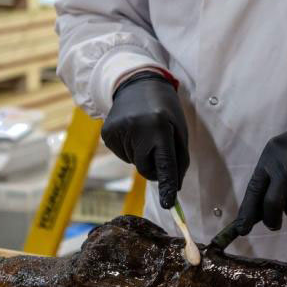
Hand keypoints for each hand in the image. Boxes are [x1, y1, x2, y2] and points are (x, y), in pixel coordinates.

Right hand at [101, 72, 188, 208]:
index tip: (168, 204)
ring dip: (141, 153)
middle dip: (154, 165)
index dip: (166, 185)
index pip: (164, 163)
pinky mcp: (107, 134)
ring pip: (134, 162)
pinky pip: (123, 155)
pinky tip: (132, 130)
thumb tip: (173, 186)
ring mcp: (118, 132)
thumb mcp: (179, 128)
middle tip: (158, 144)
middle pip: (146, 168)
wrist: (136, 82)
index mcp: (159, 126)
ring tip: (144, 130)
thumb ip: (179, 158)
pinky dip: (130, 148)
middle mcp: (136, 129)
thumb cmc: (164, 108)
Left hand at [234, 115, 286, 233]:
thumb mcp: (279, 157)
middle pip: (273, 204)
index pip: (255, 189)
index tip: (241, 230)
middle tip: (274, 225)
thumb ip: (268, 181)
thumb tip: (255, 215)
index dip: (247, 212)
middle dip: (272, 220)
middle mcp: (286, 163)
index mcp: (270, 157)